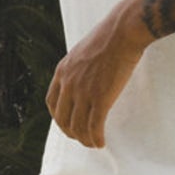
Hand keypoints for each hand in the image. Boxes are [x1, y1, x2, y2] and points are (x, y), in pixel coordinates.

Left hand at [45, 0, 152, 148]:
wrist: (122, 31)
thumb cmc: (109, 36)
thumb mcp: (82, 50)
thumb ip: (78, 66)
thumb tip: (85, 75)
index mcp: (62, 71)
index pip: (51, 102)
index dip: (58, 117)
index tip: (67, 123)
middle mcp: (68, 83)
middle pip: (62, 118)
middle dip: (71, 132)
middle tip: (81, 137)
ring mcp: (83, 92)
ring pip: (78, 126)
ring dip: (84, 139)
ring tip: (93, 144)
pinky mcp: (100, 98)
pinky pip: (94, 126)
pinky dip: (96, 139)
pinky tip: (101, 143)